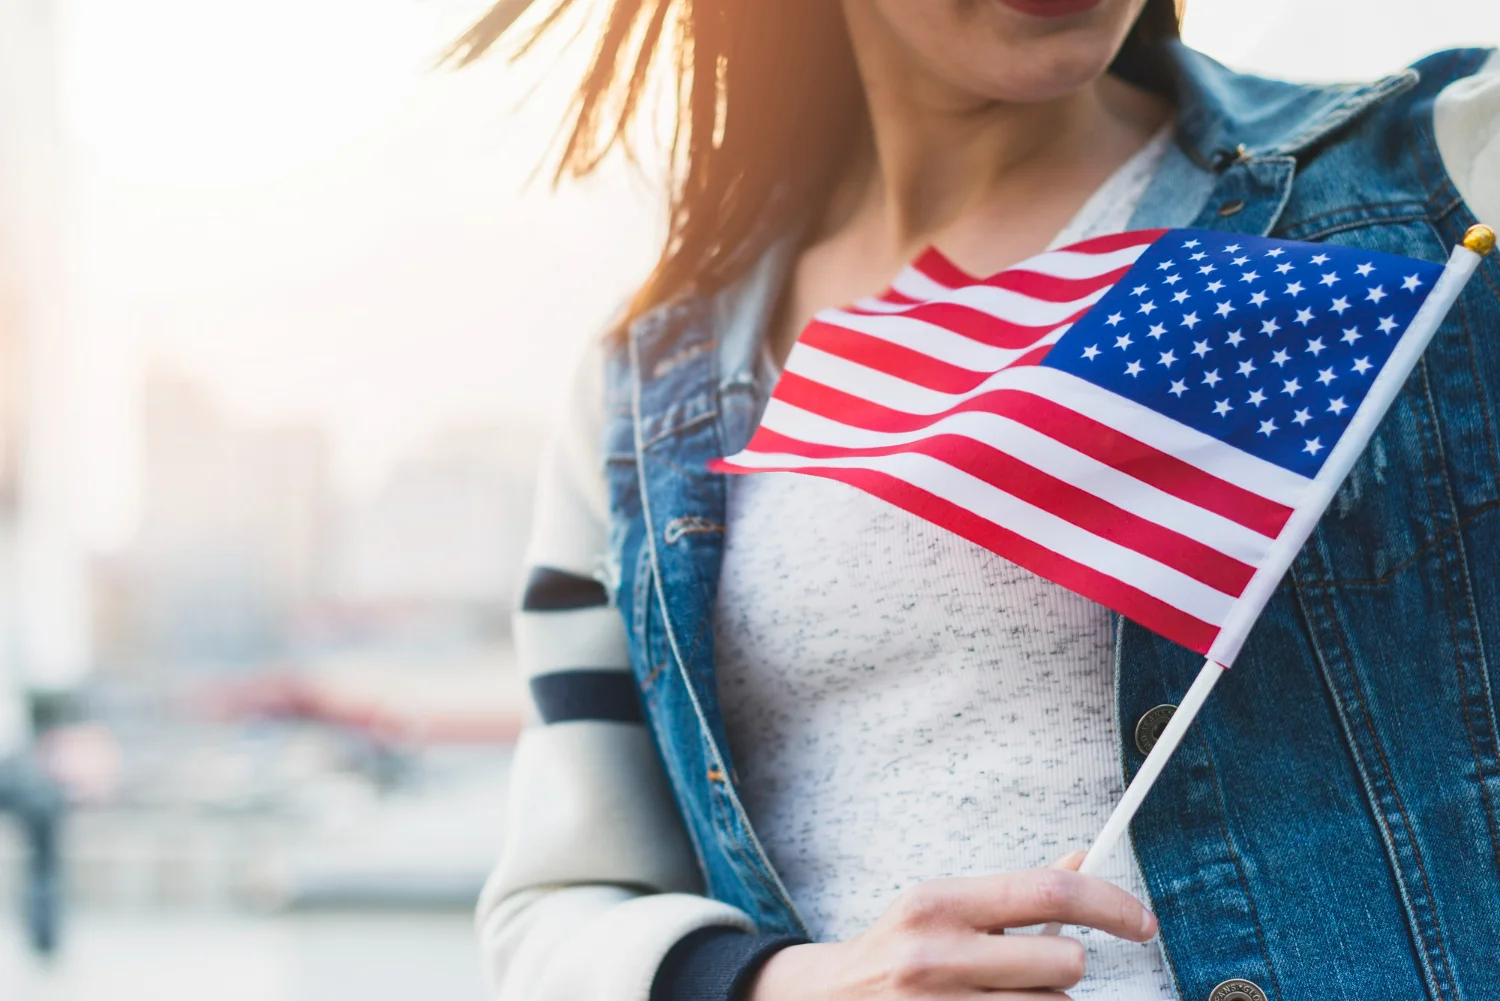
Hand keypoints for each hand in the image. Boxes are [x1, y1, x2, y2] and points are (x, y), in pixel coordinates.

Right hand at [746, 853, 1155, 999]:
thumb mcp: (942, 906)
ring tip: (1001, 993)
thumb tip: (1082, 865)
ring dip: (1042, 1000)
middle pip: (1066, 963)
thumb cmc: (897, 950)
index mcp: (939, 903)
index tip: (1142, 921)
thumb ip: (1012, 892)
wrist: (832, 1000)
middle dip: (1064, 965)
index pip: (1051, 895)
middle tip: (1035, 965)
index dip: (1111, 906)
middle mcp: (938, 956)